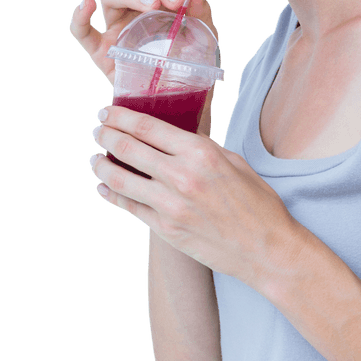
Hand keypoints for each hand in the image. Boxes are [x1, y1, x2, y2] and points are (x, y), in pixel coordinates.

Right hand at [69, 0, 218, 133]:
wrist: (181, 106)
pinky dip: (79, 17)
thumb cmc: (191, 70)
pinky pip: (81, 32)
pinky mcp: (101, 51)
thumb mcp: (203, 40)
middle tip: (175, 0)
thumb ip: (201, 12)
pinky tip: (86, 5)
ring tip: (152, 5)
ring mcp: (116, 28)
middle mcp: (135, 11)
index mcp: (160, 3)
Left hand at [89, 105, 301, 290]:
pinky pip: (129, 208)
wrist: (266, 248)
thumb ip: (201, 147)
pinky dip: (111, 195)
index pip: (147, 127)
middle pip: (128, 149)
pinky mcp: (166, 230)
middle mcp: (182, 177)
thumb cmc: (257, 203)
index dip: (121, 116)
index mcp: (200, 153)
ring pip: (120, 180)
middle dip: (106, 136)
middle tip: (98, 131)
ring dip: (101, 166)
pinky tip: (104, 187)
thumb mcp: (234, 162)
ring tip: (94, 159)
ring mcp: (170, 206)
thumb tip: (174, 135)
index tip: (107, 111)